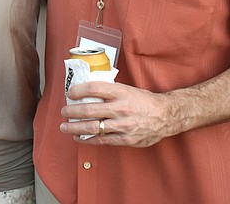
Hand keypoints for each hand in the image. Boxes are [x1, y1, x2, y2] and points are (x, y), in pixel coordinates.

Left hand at [59, 81, 174, 147]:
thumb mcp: (127, 89)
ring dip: (74, 128)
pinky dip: (87, 139)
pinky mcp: (126, 139)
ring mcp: (123, 125)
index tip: (69, 93)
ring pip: (92, 127)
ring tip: (65, 127)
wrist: (166, 115)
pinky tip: (79, 137)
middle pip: (89, 110)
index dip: (78, 90)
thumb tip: (87, 89)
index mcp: (121, 92)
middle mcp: (121, 108)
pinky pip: (102, 140)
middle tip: (63, 112)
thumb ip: (109, 90)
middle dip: (71, 111)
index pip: (93, 88)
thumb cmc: (144, 101)